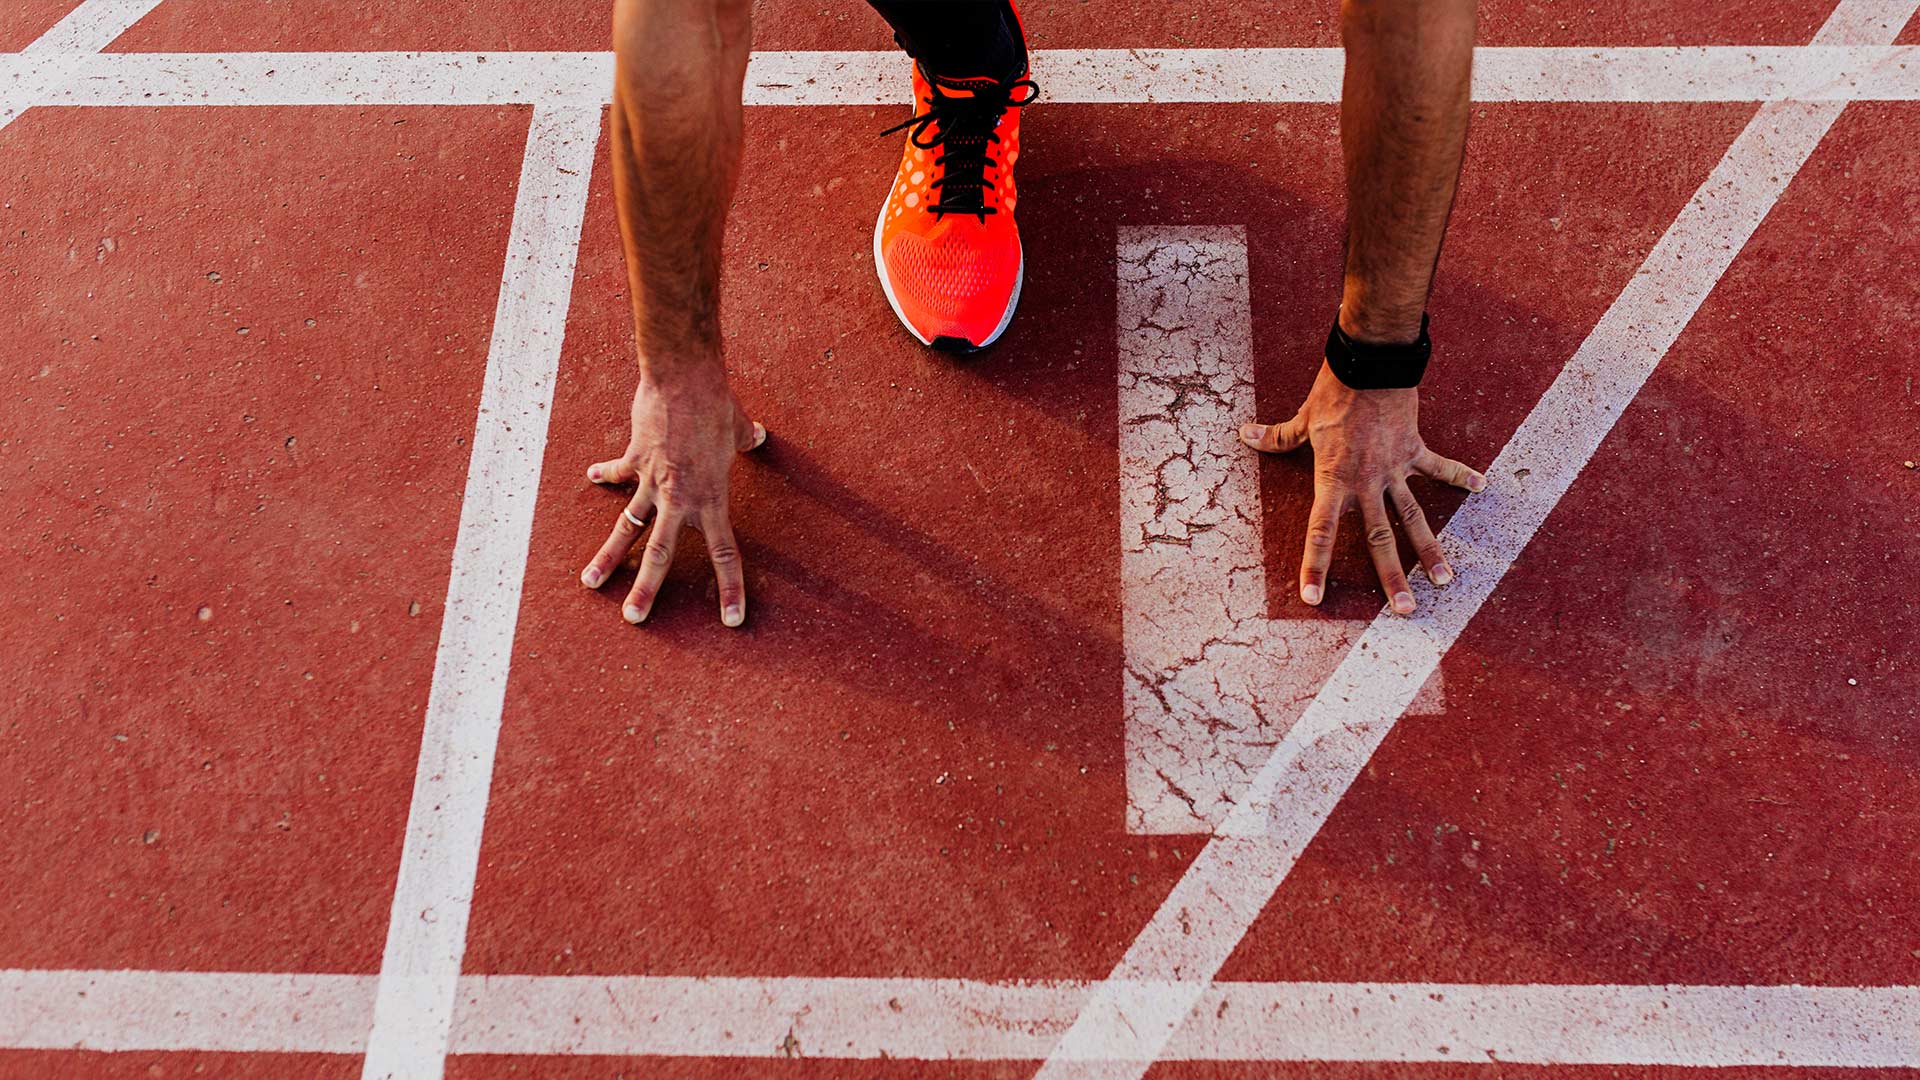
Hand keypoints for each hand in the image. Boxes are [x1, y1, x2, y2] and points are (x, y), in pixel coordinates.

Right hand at [580, 371, 765, 626]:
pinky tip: (592, 477)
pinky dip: (606, 473)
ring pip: (628, 528)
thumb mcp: (738, 429)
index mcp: (713, 500)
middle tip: (634, 619)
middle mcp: (680, 500)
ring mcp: (653, 483)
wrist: (684, 379)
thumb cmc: (716, 404)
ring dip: (609, 557)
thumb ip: (747, 440)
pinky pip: (618, 473)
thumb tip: (760, 436)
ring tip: (591, 583)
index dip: (731, 589)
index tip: (732, 620)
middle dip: (647, 590)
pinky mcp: (633, 460)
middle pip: (663, 555)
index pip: (725, 554)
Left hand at [1238, 361, 1483, 613]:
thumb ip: (1277, 437)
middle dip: (1392, 577)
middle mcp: (1367, 482)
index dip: (1315, 565)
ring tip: (1445, 580)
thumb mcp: (1302, 419)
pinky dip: (1459, 475)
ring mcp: (1395, 468)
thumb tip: (1244, 436)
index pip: (1321, 532)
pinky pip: (1439, 467)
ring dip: (1430, 549)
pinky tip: (1482, 487)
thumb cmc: (1332, 392)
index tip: (1314, 597)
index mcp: (1334, 480)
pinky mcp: (1415, 449)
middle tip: (1404, 611)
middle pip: (1380, 539)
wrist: (1370, 362)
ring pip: (1414, 517)